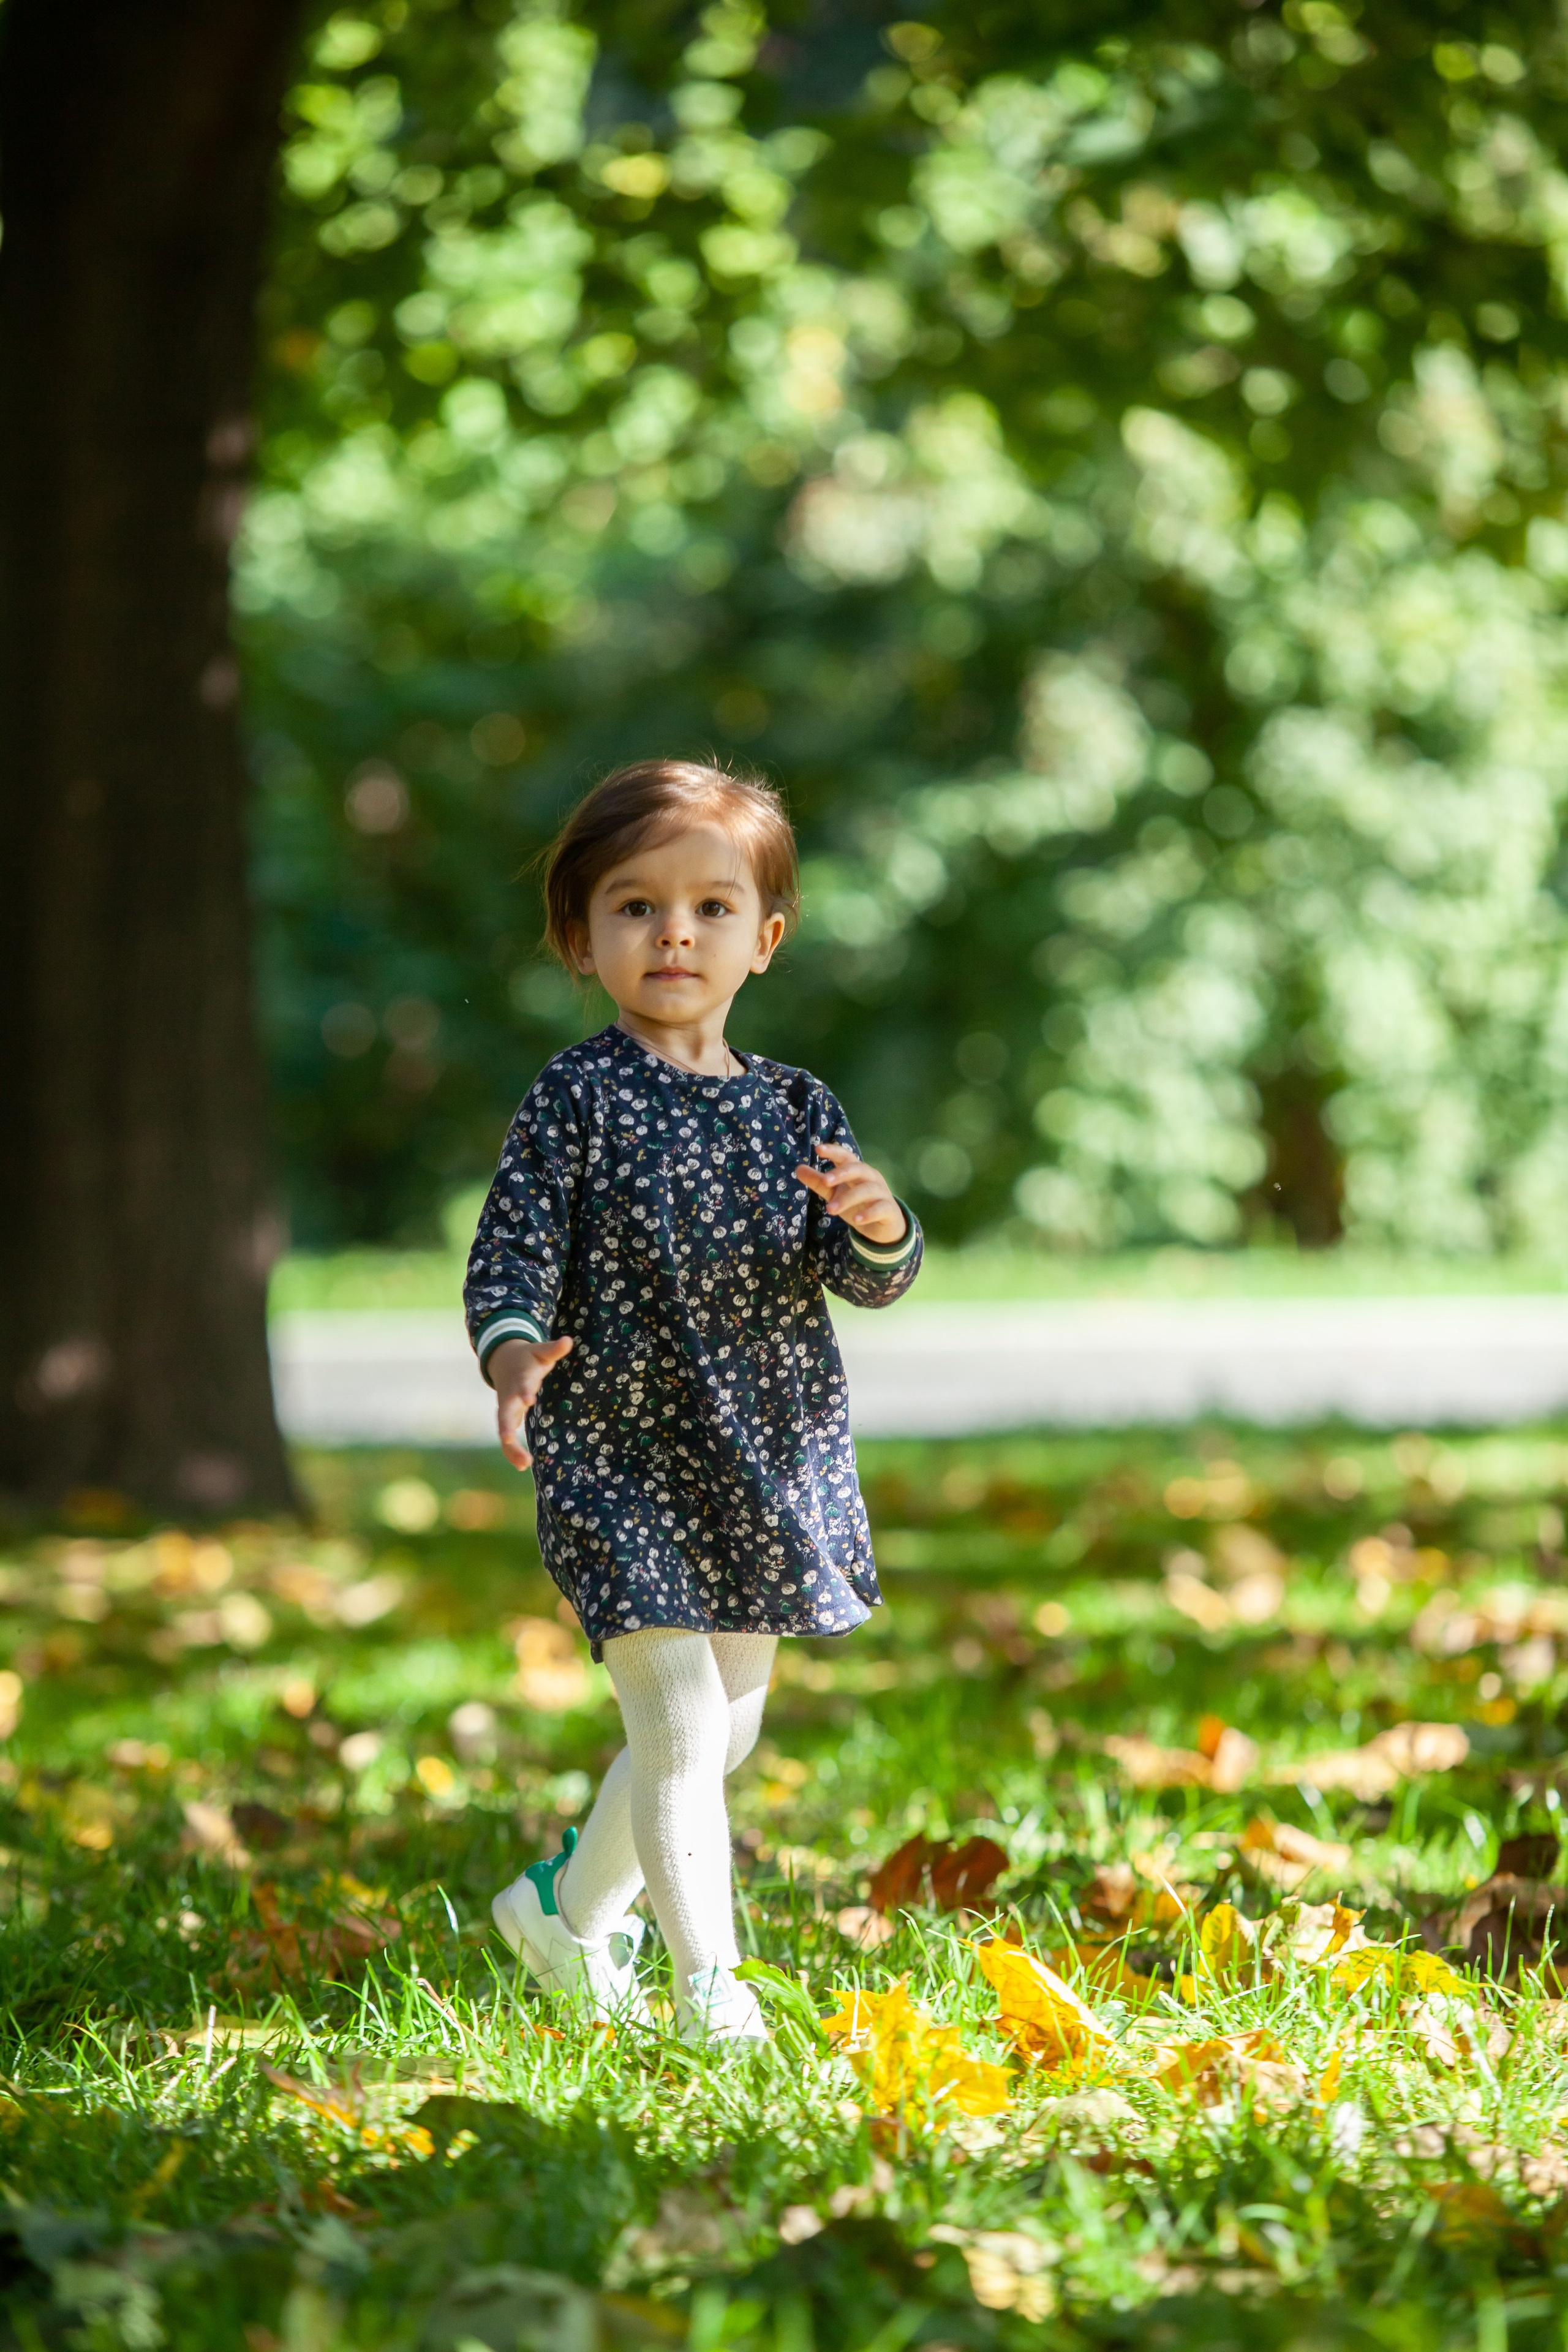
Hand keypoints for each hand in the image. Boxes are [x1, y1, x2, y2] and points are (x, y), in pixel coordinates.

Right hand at [488, 1335, 573, 1470]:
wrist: (503, 1361)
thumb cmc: (528, 1358)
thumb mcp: (539, 1351)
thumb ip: (553, 1349)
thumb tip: (569, 1340)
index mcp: (520, 1378)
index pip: (521, 1385)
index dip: (524, 1391)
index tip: (529, 1399)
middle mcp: (510, 1396)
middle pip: (505, 1412)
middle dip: (507, 1425)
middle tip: (509, 1439)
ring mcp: (506, 1409)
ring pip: (504, 1430)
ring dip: (511, 1447)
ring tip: (523, 1464)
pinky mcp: (507, 1419)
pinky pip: (507, 1438)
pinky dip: (512, 1451)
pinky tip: (523, 1465)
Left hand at [794, 1142, 907, 1245]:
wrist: (884, 1226)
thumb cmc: (857, 1204)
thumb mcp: (835, 1193)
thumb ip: (819, 1182)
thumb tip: (798, 1168)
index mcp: (857, 1171)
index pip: (846, 1157)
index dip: (834, 1151)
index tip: (818, 1149)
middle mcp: (871, 1178)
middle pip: (858, 1169)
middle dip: (842, 1173)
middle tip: (825, 1181)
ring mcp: (882, 1192)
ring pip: (866, 1190)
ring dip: (848, 1199)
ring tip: (830, 1210)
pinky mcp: (889, 1209)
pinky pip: (880, 1208)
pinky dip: (868, 1213)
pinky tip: (856, 1220)